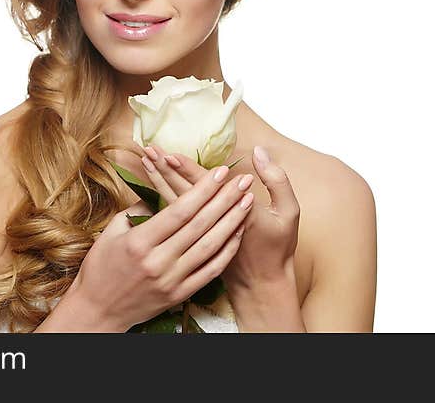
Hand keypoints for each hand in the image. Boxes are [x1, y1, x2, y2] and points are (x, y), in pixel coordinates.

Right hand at [66, 162, 253, 330]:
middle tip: (243, 180)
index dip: (203, 190)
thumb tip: (163, 187)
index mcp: (139, 242)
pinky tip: (238, 231)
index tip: (220, 171)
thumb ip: (140, 208)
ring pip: (210, 246)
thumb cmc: (102, 267)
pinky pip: (211, 270)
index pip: (180, 211)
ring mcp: (171, 280)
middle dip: (225, 199)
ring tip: (248, 201)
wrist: (98, 311)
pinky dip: (227, 250)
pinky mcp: (180, 295)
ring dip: (232, 221)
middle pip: (200, 225)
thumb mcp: (113, 231)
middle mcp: (158, 261)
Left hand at [136, 143, 299, 290]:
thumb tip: (259, 151)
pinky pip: (174, 220)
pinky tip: (153, 186)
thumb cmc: (276, 248)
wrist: (262, 284)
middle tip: (149, 150)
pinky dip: (162, 200)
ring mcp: (198, 236)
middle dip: (164, 170)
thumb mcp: (288, 213)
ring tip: (146, 161)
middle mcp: (211, 227)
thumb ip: (276, 180)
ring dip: (159, 181)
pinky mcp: (192, 240)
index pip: (205, 189)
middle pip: (182, 193)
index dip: (187, 170)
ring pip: (173, 205)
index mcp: (233, 214)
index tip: (169, 154)